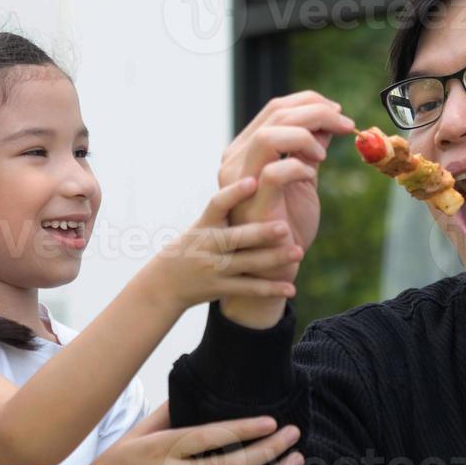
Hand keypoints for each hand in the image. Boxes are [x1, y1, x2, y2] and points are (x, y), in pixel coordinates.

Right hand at [138, 176, 303, 311]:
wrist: (166, 282)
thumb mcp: (203, 223)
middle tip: (285, 226)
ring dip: (274, 259)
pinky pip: (249, 289)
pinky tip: (292, 289)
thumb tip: (259, 174)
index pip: (217, 205)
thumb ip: (229, 206)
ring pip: (247, 263)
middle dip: (260, 233)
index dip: (234, 194)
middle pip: (235, 238)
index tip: (254, 181)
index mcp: (204, 224)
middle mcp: (208, 245)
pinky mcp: (221, 288)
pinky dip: (271, 290)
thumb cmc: (194, 244)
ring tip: (299, 252)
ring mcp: (214, 268)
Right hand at [220, 90, 354, 252]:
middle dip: (317, 113)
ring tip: (323, 154)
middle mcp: (237, 161)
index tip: (339, 113)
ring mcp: (241, 182)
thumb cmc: (285, 227)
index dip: (310, 103)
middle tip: (346, 125)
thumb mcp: (301, 180)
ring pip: (268, 136)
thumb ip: (308, 151)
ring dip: (305, 136)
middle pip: (276, 115)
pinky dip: (299, 168)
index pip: (276, 109)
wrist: (271, 269)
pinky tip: (311, 177)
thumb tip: (328, 123)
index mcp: (246, 151)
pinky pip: (274, 173)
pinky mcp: (253, 205)